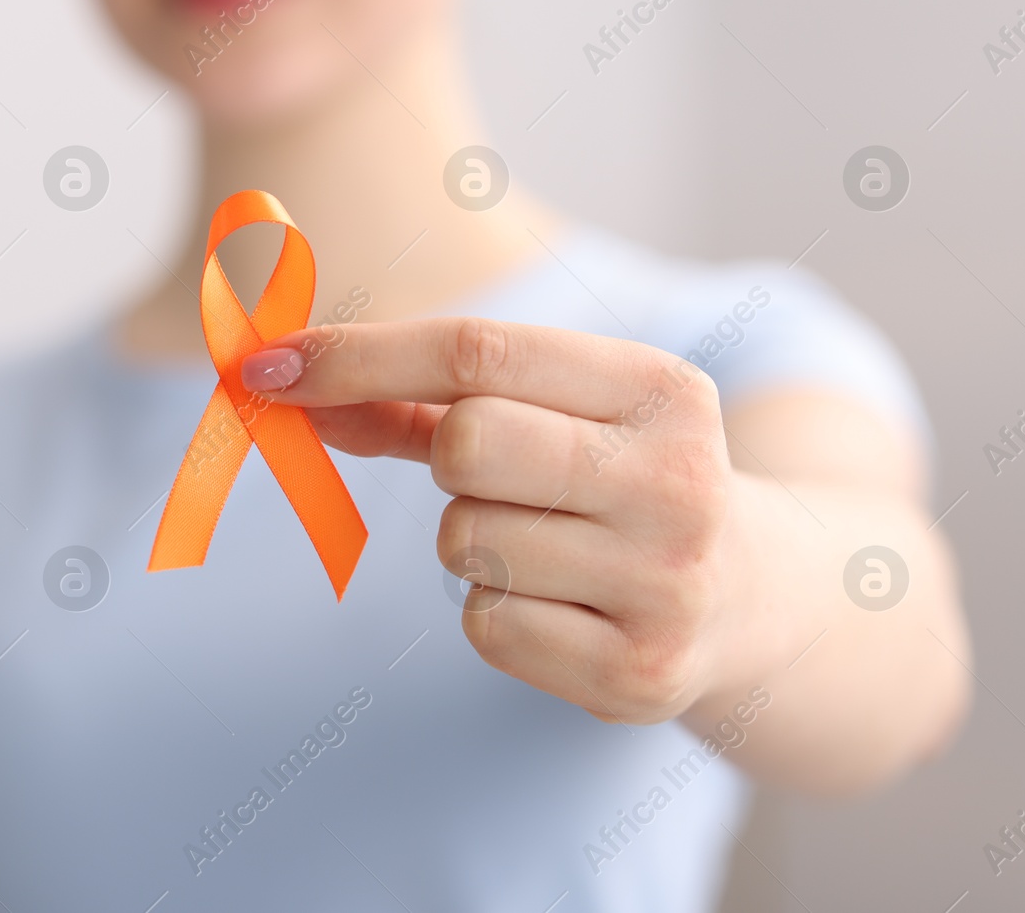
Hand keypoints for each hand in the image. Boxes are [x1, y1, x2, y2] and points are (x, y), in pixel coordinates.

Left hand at [242, 317, 765, 725]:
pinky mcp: (639, 674)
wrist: (759, 597)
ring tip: (550, 545)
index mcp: (661, 387)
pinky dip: (496, 611)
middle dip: (448, 460)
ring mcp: (666, 584)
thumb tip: (287, 382)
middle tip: (495, 477)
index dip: (357, 355)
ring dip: (473, 542)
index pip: (478, 350)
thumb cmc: (620, 481)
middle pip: (469, 444)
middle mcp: (678, 480)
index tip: (266, 366)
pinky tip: (563, 605)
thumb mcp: (559, 415)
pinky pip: (486, 625)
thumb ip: (424, 398)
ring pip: (465, 541)